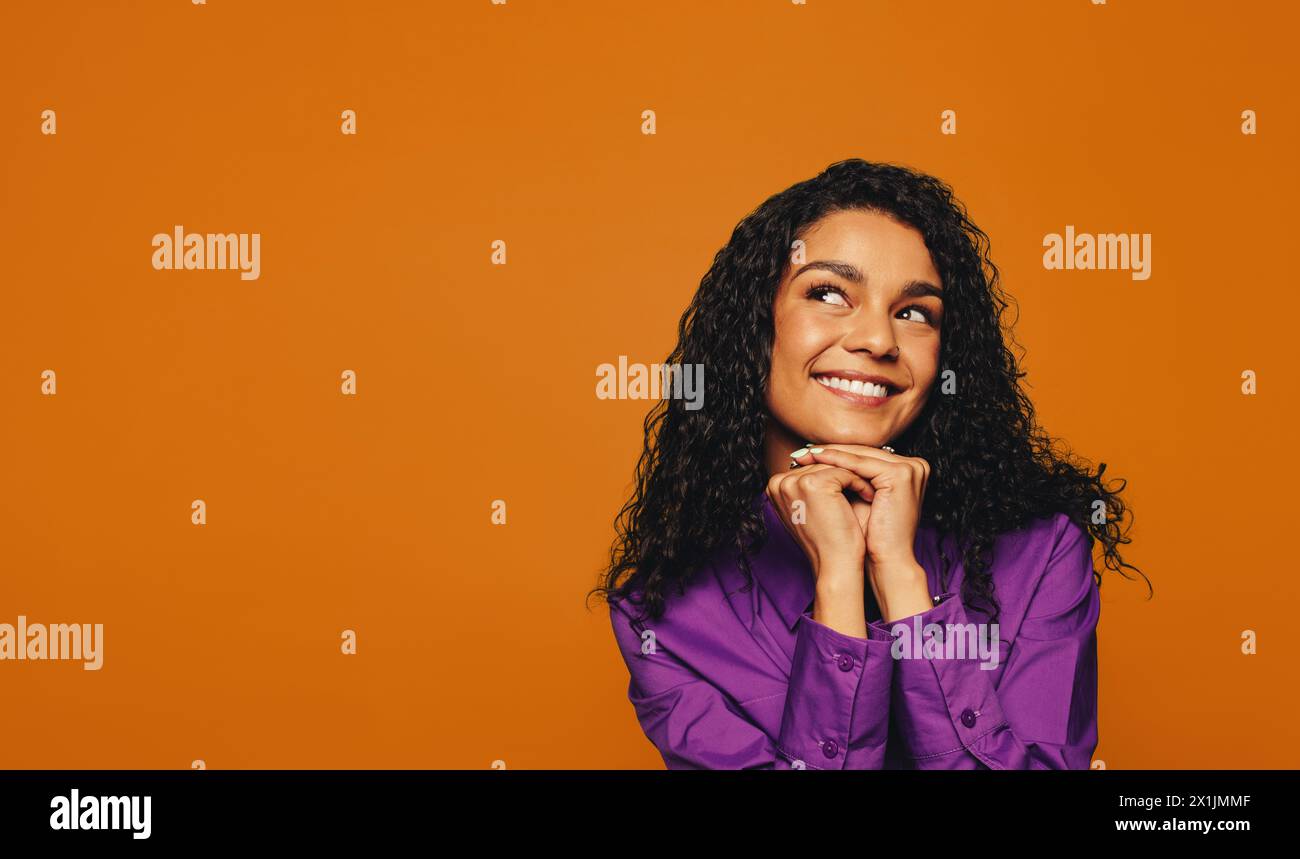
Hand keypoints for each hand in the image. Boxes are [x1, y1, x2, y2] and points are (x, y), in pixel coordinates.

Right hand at [766, 460, 874, 637]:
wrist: (836, 565)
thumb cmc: (829, 541)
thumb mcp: (814, 508)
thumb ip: (812, 485)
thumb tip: (827, 461)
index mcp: (775, 486)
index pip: (812, 468)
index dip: (836, 477)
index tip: (852, 489)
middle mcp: (779, 482)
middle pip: (822, 465)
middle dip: (846, 476)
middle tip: (866, 488)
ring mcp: (794, 481)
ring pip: (835, 467)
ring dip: (856, 478)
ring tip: (870, 493)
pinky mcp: (813, 483)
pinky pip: (844, 472)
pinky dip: (860, 483)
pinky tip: (869, 497)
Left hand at [796, 444, 933, 621]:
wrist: (886, 562)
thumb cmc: (869, 536)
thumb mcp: (858, 499)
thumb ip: (845, 477)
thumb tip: (812, 459)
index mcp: (909, 470)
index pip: (866, 456)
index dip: (836, 455)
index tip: (807, 455)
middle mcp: (915, 465)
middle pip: (863, 453)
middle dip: (830, 452)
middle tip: (799, 453)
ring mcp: (912, 468)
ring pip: (861, 455)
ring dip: (829, 454)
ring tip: (804, 455)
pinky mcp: (902, 474)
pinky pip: (861, 464)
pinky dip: (836, 460)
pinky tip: (816, 458)